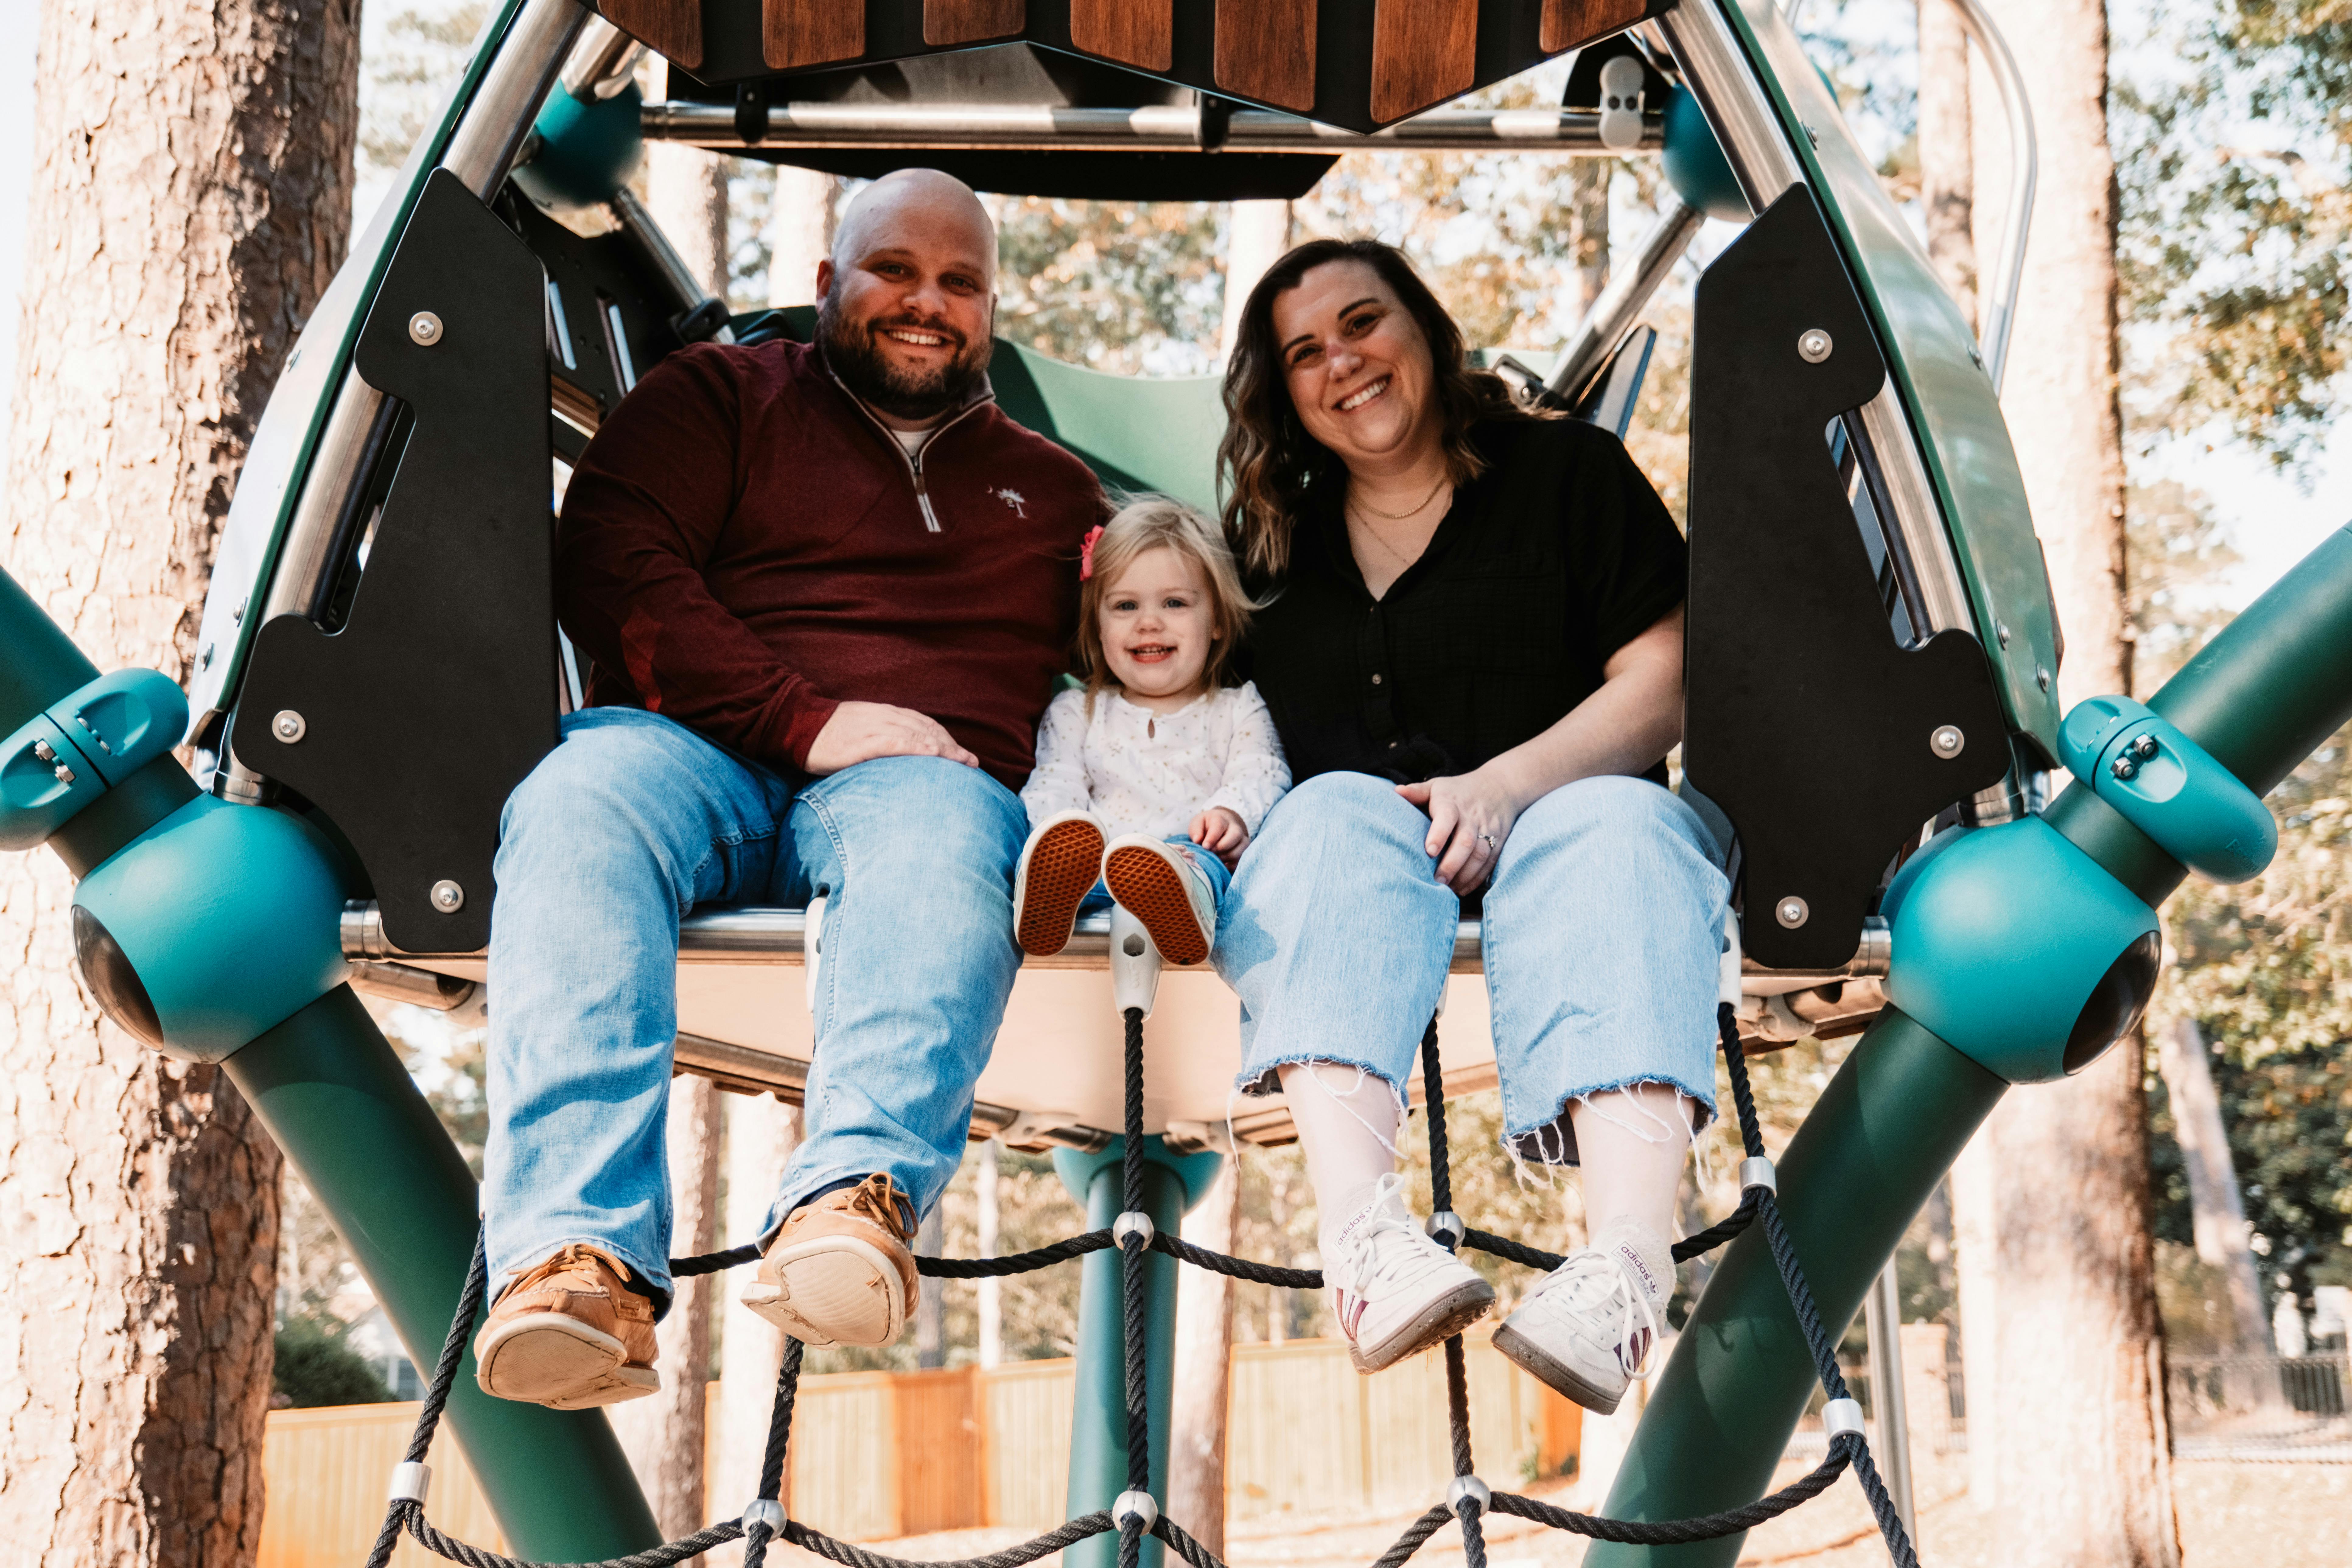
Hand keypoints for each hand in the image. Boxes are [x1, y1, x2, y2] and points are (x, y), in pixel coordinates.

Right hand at [805, 701, 978, 774]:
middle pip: (926, 730)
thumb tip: (903, 755)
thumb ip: (882, 737)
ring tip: (962, 763)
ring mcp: (873, 728)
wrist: (796, 724)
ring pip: (916, 734)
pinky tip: (931, 755)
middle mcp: (885, 717)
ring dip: (943, 748)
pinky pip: (893, 742)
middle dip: (952, 746)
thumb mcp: (861, 729)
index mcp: (885, 713)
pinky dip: (915, 747)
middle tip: (972, 764)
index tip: (964, 755)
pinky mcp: (860, 742)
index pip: (924, 724)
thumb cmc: (828, 732)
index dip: (946, 739)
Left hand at [1190, 806, 1249, 865]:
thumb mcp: (1197, 823)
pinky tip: (1222, 864)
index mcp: (1221, 819)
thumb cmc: (1207, 826)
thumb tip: (1197, 841)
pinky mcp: (1244, 852)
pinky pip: (1240, 861)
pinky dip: (1231, 865)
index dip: (1212, 838)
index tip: (1205, 846)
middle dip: (1222, 846)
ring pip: (1241, 849)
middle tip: (1211, 852)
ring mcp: (1242, 840)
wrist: (1221, 826)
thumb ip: (1196, 830)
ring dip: (1227, 857)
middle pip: (1235, 835)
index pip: (1219, 826)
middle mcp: (1235, 828)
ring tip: (1216, 858)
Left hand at [1395, 766, 1525, 894]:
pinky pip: (1490, 862)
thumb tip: (1397, 792)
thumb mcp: (1437, 786)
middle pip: (1465, 841)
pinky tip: (1463, 889)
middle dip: (1452, 864)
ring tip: (1449, 890)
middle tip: (1437, 882)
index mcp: (1452, 803)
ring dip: (1465, 875)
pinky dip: (1477, 878)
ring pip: (1480, 855)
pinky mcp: (1499, 841)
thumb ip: (1417, 792)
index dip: (1439, 834)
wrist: (1501, 786)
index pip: (1447, 817)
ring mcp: (1488, 830)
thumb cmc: (1459, 790)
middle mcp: (1472, 817)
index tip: (1429, 851)